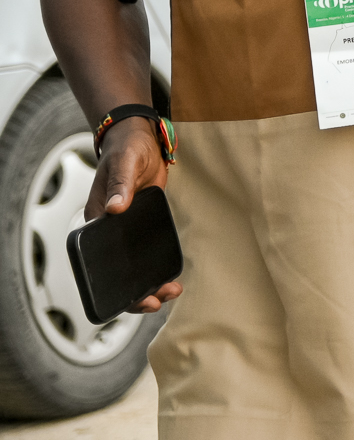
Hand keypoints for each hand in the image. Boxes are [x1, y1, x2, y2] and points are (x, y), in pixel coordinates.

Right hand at [87, 118, 181, 312]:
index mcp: (96, 220)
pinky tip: (171, 274)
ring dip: (149, 282)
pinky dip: (156, 265)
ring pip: (134, 265)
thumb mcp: (125, 164)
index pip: (97, 262)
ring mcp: (126, 229)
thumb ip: (121, 185)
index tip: (130, 296)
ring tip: (171, 291)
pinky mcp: (142, 224)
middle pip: (117, 271)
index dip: (111, 284)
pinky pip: (147, 251)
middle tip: (159, 300)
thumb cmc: (128, 149)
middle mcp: (109, 229)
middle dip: (135, 292)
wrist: (142, 139)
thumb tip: (115, 208)